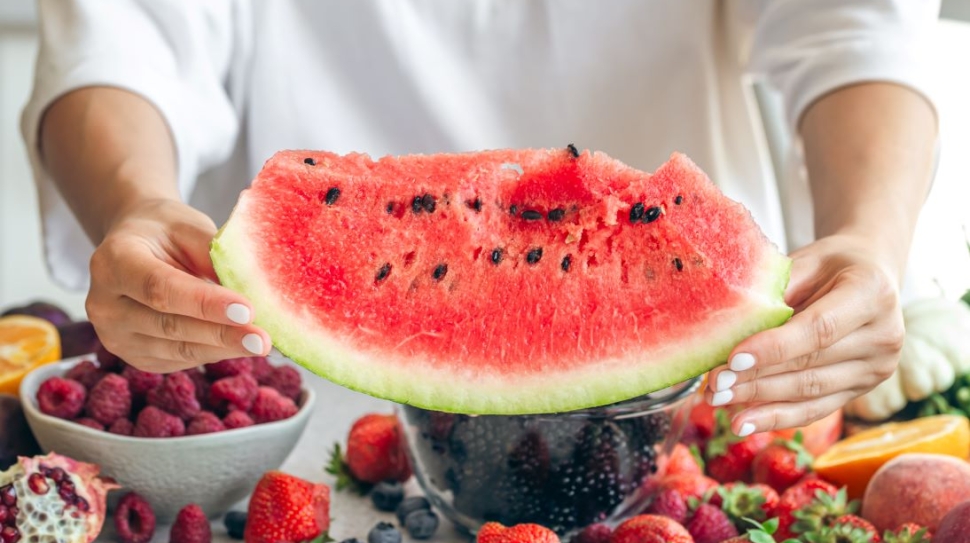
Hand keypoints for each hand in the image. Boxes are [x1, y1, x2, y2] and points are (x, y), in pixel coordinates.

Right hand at [85, 199, 270, 372]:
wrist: (136, 245)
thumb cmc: (167, 232)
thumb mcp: (190, 228)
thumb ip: (216, 256)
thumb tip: (257, 288)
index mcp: (113, 261)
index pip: (160, 288)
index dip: (205, 303)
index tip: (248, 310)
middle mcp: (105, 304)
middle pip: (169, 325)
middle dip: (223, 334)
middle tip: (264, 339)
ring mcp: (115, 336)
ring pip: (177, 349)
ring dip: (225, 349)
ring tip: (263, 345)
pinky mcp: (135, 356)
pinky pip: (180, 359)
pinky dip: (215, 353)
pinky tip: (243, 346)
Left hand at [704, 234, 905, 434]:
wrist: (870, 275)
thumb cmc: (829, 264)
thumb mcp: (804, 261)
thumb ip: (775, 291)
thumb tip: (728, 326)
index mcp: (871, 293)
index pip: (818, 329)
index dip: (774, 348)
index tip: (732, 359)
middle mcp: (884, 335)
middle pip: (811, 366)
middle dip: (757, 379)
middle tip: (715, 384)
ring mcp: (877, 368)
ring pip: (810, 392)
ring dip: (760, 401)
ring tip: (719, 400)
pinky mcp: (862, 389)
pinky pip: (816, 409)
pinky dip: (777, 416)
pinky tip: (744, 422)